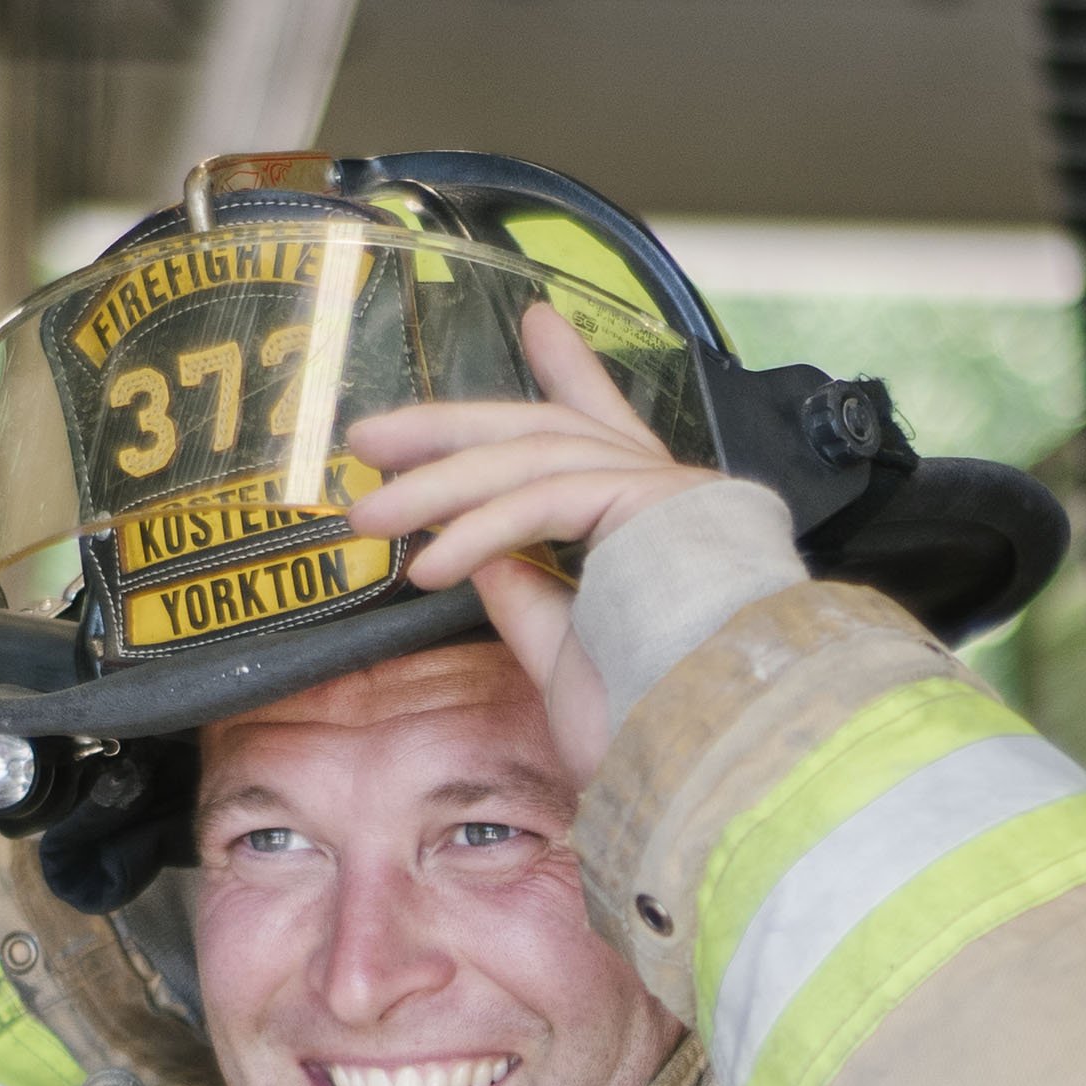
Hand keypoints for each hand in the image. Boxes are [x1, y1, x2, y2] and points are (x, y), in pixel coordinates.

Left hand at [350, 303, 719, 778]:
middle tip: (370, 438)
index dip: (574, 371)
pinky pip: (544, 501)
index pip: (606, 433)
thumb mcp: (568, 659)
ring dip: (438, 487)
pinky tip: (426, 564)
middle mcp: (672, 495)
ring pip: (533, 460)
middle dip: (452, 427)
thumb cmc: (656, 733)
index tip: (537, 324)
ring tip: (368, 516)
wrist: (716, 762)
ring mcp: (669, 494)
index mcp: (660, 528)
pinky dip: (479, 530)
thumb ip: (531, 599)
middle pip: (546, 432)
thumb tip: (484, 559)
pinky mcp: (653, 507)